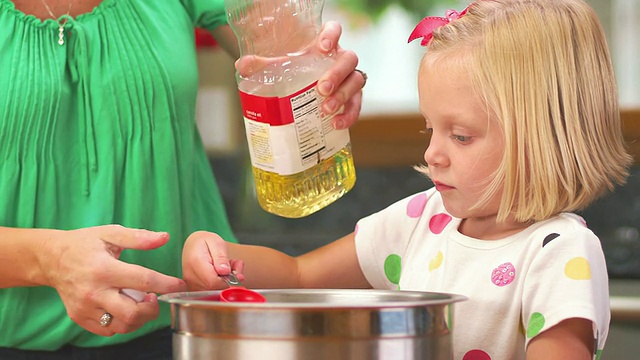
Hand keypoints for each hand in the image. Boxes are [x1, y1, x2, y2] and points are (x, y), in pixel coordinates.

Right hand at [38, 225, 186, 335]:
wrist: (51, 258)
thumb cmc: (84, 244)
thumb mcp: (110, 233)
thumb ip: (139, 237)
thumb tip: (164, 237)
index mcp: (104, 269)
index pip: (143, 280)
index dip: (167, 284)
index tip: (179, 285)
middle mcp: (94, 291)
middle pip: (132, 313)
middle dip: (152, 309)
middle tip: (155, 298)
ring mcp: (85, 307)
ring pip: (121, 326)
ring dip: (139, 318)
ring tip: (141, 303)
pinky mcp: (79, 317)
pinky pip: (107, 330)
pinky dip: (122, 323)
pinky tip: (124, 308)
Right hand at [182, 231, 244, 290]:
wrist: (193, 244)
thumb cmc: (205, 241)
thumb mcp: (216, 243)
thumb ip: (220, 257)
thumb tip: (224, 271)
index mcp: (195, 262)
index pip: (212, 281)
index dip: (228, 281)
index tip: (239, 275)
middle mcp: (191, 276)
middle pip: (214, 288)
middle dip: (230, 279)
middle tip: (237, 265)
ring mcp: (191, 284)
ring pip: (215, 291)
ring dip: (228, 281)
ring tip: (231, 265)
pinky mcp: (195, 289)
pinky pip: (212, 291)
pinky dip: (222, 284)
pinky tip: (224, 272)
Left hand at [234, 21, 364, 129]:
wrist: (305, 91)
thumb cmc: (295, 72)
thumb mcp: (280, 67)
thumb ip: (263, 65)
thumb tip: (242, 65)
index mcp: (325, 45)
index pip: (335, 30)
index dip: (332, 36)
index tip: (322, 48)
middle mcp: (340, 59)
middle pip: (349, 59)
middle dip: (337, 73)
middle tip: (321, 89)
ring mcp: (349, 78)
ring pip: (356, 81)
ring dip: (343, 95)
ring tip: (326, 109)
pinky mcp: (353, 98)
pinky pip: (357, 105)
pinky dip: (349, 115)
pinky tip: (336, 124)